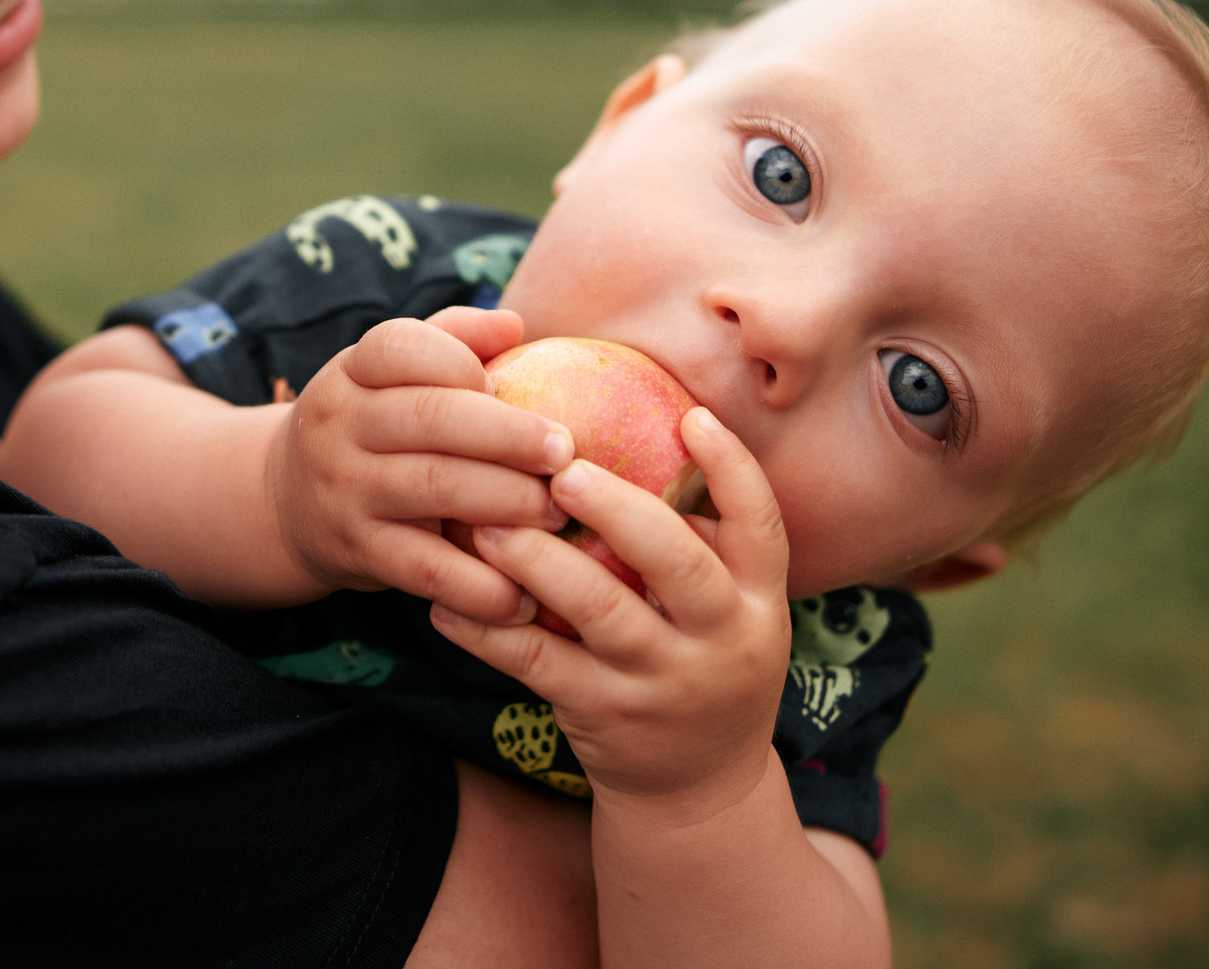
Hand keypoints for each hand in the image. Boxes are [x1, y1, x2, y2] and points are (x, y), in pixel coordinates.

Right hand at [266, 309, 576, 625]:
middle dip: (508, 435)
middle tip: (566, 452)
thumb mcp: (390, 375)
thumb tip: (514, 324)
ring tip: (558, 512)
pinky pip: (424, 568)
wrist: (286, 504)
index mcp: (353, 371)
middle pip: (429, 418)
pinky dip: (478, 584)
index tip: (507, 383)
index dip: (461, 360)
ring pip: (432, 488)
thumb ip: (452, 339)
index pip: (401, 347)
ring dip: (506, 501)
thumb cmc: (373, 427)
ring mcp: (344, 490)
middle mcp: (340, 425)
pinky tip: (523, 592)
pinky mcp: (356, 552)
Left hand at [427, 405, 792, 816]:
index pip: (762, 526)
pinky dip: (487, 631)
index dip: (732, 469)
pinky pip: (538, 664)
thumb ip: (703, 543)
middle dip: (619, 509)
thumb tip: (651, 429)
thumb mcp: (730, 614)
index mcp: (760, 604)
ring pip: (599, 611)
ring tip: (486, 522)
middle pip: (678, 563)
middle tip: (561, 469)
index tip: (693, 415)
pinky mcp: (604, 716)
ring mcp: (662, 683)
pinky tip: (446, 603)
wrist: (698, 792)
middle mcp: (722, 642)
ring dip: (537, 561)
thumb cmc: (701, 666)